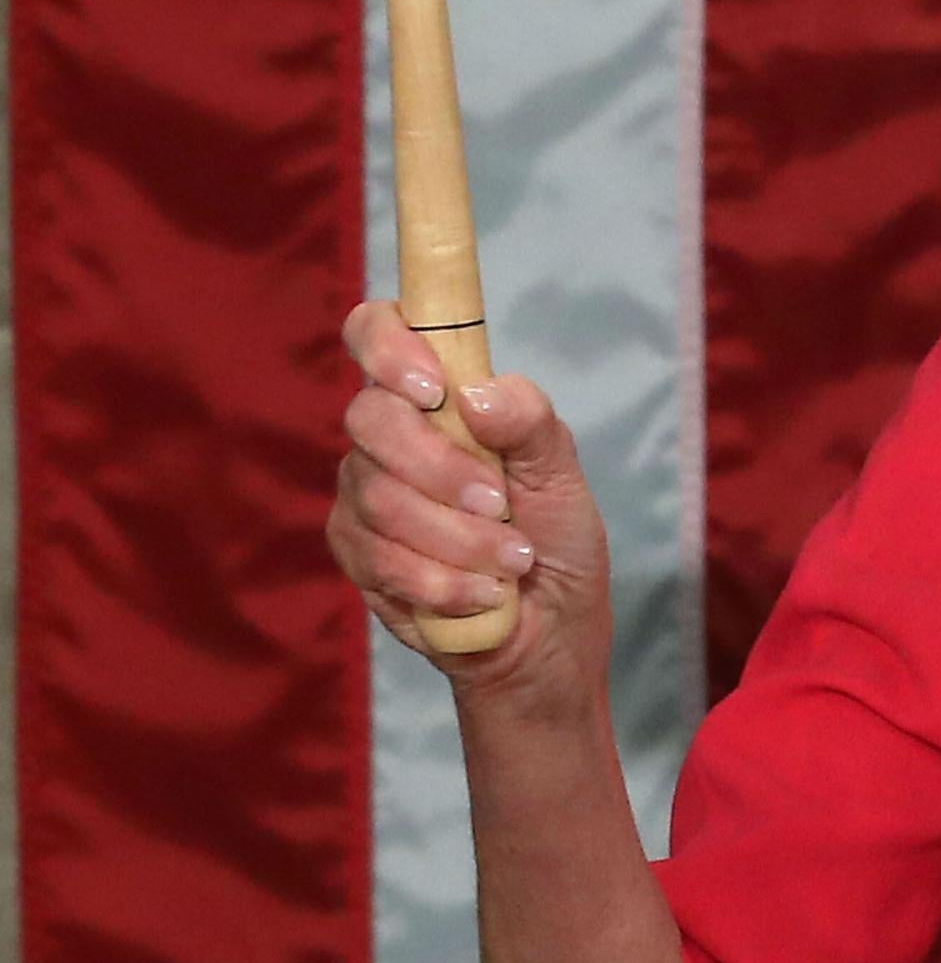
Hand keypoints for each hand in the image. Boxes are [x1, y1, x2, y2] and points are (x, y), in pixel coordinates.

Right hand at [327, 300, 613, 703]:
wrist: (547, 629)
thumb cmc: (554, 538)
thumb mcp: (561, 475)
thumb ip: (530, 422)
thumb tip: (475, 393)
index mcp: (437, 397)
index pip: (375, 333)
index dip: (388, 346)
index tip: (432, 388)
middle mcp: (388, 437)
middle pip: (370, 419)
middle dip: (442, 468)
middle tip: (501, 504)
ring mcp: (363, 495)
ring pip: (380, 498)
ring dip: (458, 537)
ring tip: (513, 560)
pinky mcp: (356, 554)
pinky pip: (379, 558)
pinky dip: (442, 580)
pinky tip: (483, 592)